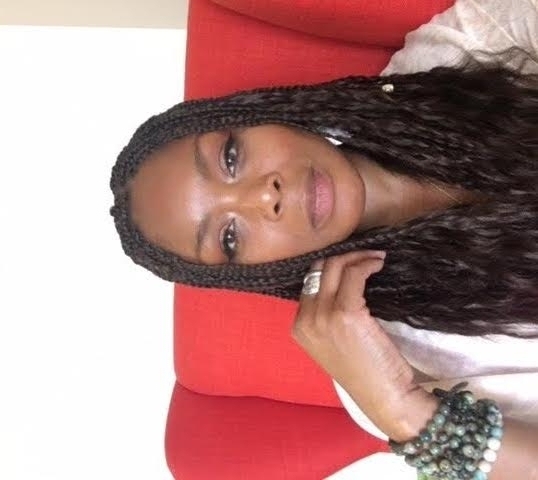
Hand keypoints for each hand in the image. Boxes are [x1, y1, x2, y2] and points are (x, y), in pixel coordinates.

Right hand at [292, 250, 436, 439]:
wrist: (382, 396)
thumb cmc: (364, 371)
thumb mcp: (332, 343)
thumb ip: (325, 317)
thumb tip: (341, 282)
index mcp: (299, 327)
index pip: (309, 282)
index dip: (331, 267)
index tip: (351, 263)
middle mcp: (306, 320)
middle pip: (319, 269)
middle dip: (343, 256)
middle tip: (366, 256)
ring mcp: (323, 316)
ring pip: (334, 267)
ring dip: (357, 257)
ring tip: (375, 259)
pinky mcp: (345, 313)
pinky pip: (353, 274)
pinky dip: (366, 264)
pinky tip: (378, 265)